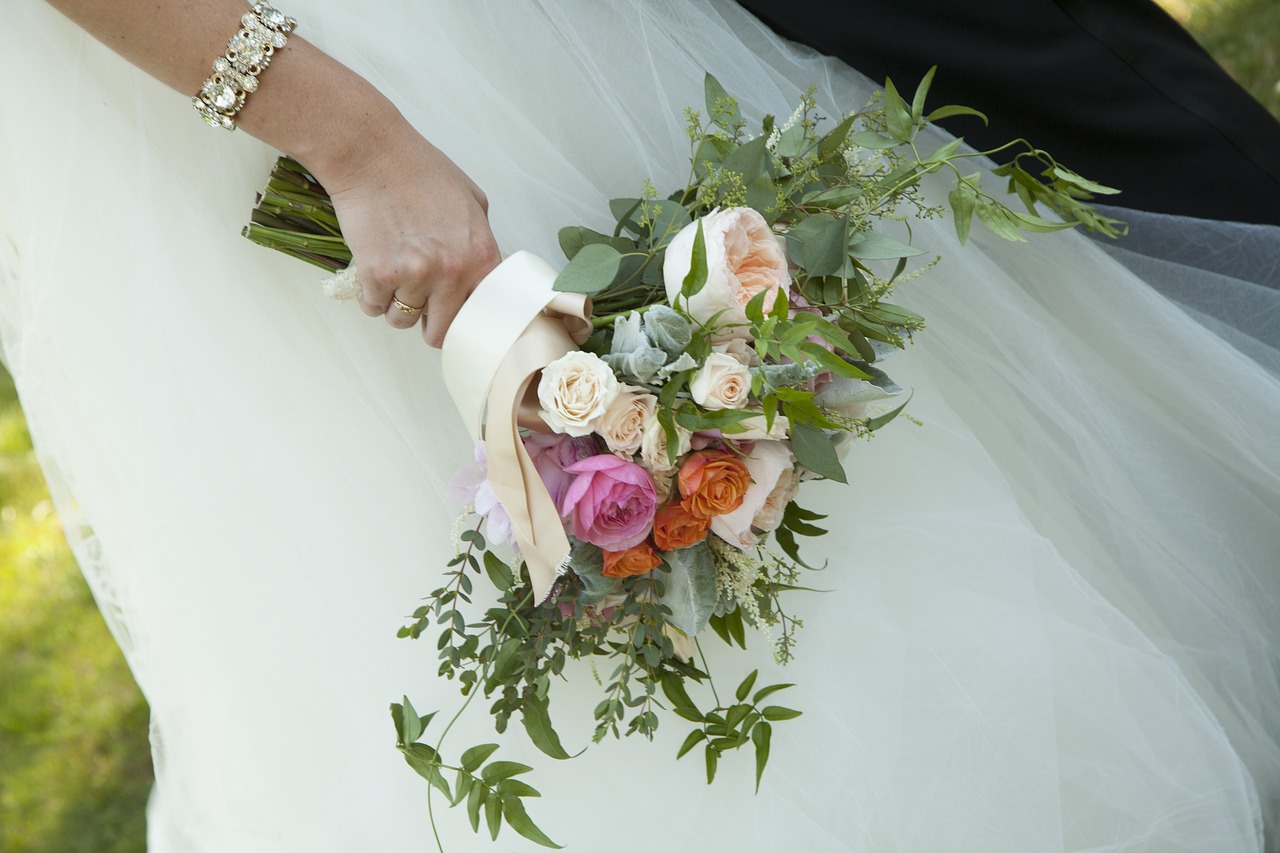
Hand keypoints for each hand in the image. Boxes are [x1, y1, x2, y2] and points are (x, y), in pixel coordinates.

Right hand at [307, 111, 500, 347]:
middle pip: (440, 331)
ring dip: (395, 304)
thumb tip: (481, 277)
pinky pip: (373, 308)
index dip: (461, 317)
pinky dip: (369, 295)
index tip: (450, 315)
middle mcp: (453, 272)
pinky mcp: (378, 275)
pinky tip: (372, 267)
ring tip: (392, 273)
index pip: (479, 314)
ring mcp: (415, 276)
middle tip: (417, 304)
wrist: (372, 154)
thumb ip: (481, 243)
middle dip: (427, 322)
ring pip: (402, 320)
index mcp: (482, 256)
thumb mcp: (473, 201)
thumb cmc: (419, 170)